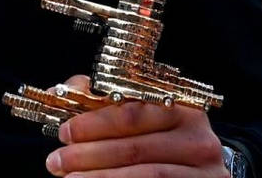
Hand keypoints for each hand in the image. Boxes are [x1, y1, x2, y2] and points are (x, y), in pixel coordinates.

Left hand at [44, 78, 229, 177]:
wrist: (198, 174)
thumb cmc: (161, 142)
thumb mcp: (139, 117)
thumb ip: (102, 102)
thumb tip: (61, 93)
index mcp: (182, 109)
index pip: (133, 113)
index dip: (95, 123)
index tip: (64, 133)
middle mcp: (199, 140)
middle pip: (136, 148)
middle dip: (89, 155)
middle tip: (56, 160)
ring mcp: (204, 173)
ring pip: (145, 174)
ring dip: (100, 177)